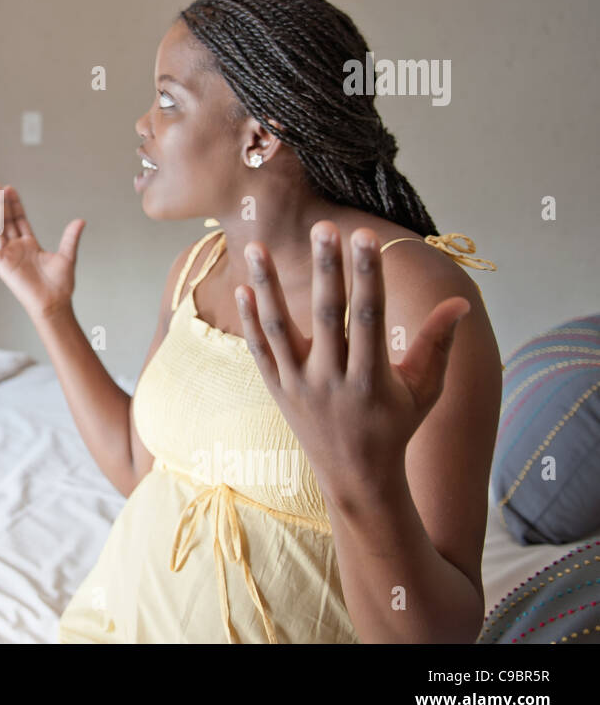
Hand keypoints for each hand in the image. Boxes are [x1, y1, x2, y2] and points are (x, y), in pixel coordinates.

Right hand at [0, 181, 84, 320]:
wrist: (54, 303)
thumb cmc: (60, 284)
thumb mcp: (67, 256)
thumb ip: (70, 238)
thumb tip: (81, 221)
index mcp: (29, 244)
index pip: (18, 219)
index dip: (14, 204)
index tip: (9, 188)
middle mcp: (16, 248)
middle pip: (5, 221)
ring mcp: (7, 256)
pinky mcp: (1, 266)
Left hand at [232, 220, 469, 500]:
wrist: (355, 478)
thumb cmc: (396, 427)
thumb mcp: (425, 390)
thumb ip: (439, 345)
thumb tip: (460, 301)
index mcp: (372, 379)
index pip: (368, 317)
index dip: (367, 276)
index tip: (365, 237)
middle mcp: (332, 380)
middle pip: (326, 316)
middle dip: (325, 270)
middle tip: (323, 226)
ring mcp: (299, 385)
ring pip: (279, 329)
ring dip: (268, 286)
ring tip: (256, 246)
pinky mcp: (277, 389)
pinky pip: (259, 350)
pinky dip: (250, 320)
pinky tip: (244, 287)